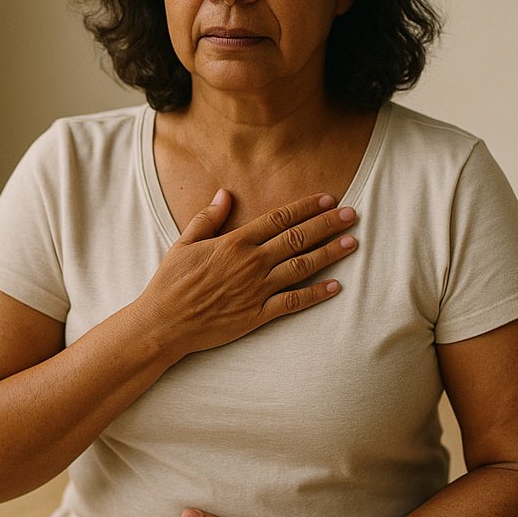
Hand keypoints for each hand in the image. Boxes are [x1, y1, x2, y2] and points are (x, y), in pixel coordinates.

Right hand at [136, 190, 357, 355]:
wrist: (165, 323)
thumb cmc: (171, 283)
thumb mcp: (184, 243)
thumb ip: (207, 218)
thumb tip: (224, 194)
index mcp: (234, 242)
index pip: (279, 218)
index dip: (306, 207)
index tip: (328, 198)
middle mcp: (251, 263)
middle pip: (298, 238)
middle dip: (327, 224)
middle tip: (352, 214)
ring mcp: (257, 289)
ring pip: (302, 267)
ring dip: (329, 254)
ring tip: (352, 243)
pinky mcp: (257, 315)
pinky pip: (293, 303)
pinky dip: (316, 294)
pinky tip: (336, 286)